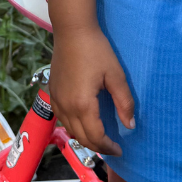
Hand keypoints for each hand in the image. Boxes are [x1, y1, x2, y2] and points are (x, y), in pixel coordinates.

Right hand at [48, 26, 134, 155]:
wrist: (72, 31)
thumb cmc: (96, 50)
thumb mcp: (115, 74)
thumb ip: (124, 102)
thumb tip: (129, 125)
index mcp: (83, 104)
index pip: (96, 136)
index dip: (108, 147)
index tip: (120, 150)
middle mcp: (66, 107)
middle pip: (81, 137)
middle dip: (98, 146)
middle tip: (112, 147)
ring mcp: (56, 101)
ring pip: (70, 130)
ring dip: (85, 138)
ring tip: (100, 137)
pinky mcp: (52, 93)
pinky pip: (62, 119)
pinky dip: (74, 126)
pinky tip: (84, 122)